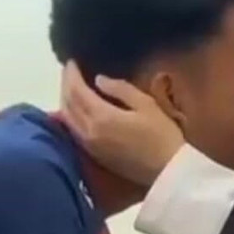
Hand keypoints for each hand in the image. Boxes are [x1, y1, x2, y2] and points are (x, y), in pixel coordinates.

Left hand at [60, 61, 183, 186]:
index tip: (71, 61)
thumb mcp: (146, 105)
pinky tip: (77, 109)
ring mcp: (89, 146)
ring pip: (68, 119)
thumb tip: (99, 79)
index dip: (71, 74)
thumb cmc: (162, 135)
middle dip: (66, 85)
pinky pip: (74, 131)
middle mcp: (89, 132)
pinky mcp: (94, 155)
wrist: (166, 172)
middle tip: (70, 71)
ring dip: (66, 100)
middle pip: (68, 104)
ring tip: (71, 87)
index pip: (77, 90)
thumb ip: (120, 89)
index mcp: (101, 117)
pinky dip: (71, 116)